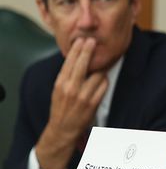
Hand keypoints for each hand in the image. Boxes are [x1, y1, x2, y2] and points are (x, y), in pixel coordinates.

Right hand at [34, 38, 107, 168]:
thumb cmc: (61, 107)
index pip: (69, 62)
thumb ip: (66, 76)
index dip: (77, 50)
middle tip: (93, 41)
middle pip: (82, 64)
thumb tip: (76, 59)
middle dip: (88, 51)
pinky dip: (104, 81)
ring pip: (96, 75)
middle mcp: (71, 88)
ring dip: (100, 69)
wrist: (62, 128)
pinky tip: (102, 79)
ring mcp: (83, 96)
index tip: (82, 40)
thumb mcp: (58, 89)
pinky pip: (103, 86)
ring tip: (101, 63)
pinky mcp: (93, 103)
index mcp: (60, 83)